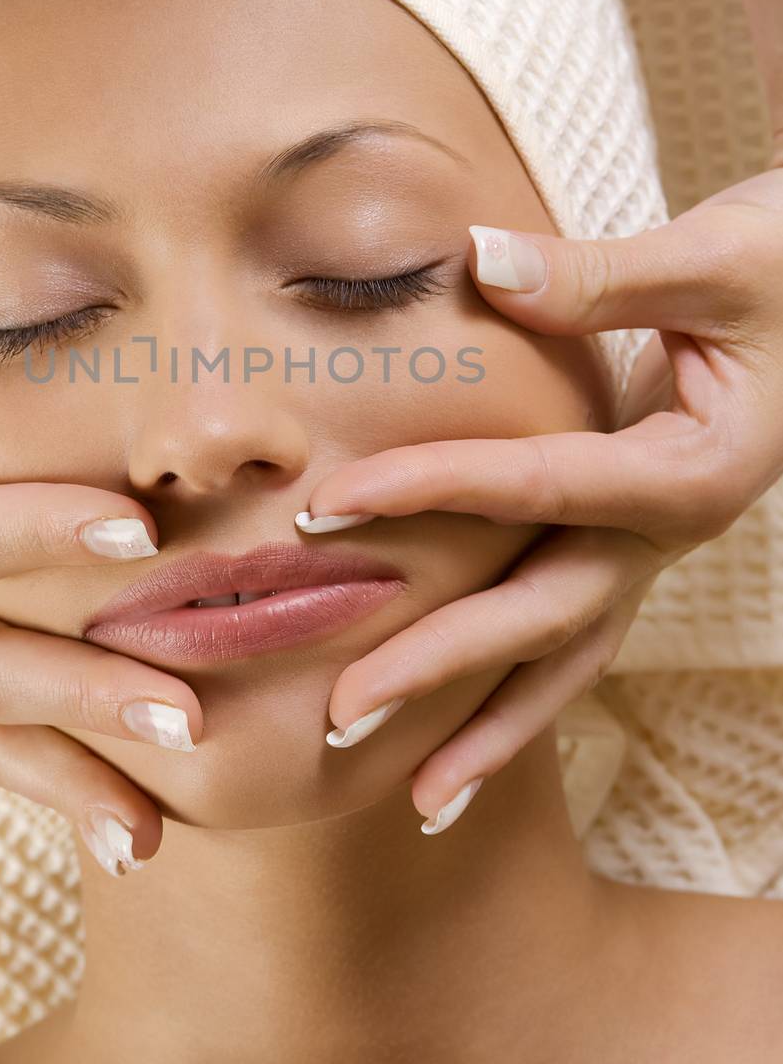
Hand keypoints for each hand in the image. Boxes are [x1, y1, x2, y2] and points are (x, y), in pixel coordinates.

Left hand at [300, 165, 782, 831]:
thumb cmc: (778, 268)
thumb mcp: (709, 261)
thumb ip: (596, 274)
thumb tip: (480, 260)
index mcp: (692, 468)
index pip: (540, 487)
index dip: (430, 491)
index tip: (326, 507)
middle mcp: (673, 529)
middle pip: (549, 614)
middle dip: (446, 665)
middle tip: (341, 711)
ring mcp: (652, 550)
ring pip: (568, 656)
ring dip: (492, 729)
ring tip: (418, 803)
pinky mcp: (632, 547)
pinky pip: (574, 637)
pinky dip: (521, 698)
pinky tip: (461, 750)